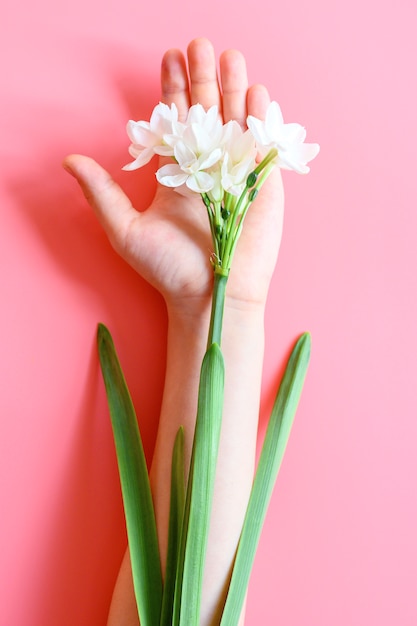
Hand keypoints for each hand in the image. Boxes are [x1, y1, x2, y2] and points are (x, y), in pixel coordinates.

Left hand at [64, 38, 283, 315]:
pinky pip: (263, 145)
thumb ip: (102, 193)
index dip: (172, 89)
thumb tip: (69, 160)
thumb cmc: (168, 269)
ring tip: (228, 56)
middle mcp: (206, 167)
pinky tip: (255, 92)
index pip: (174, 120)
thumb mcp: (126, 230)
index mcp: (176, 172)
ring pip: (235, 121)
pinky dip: (261, 118)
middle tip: (199, 44)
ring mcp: (236, 174)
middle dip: (202, 77)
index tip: (169, 56)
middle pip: (206, 112)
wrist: (211, 295)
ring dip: (232, 87)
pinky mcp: (263, 185)